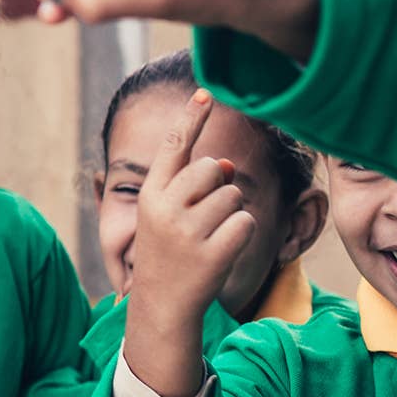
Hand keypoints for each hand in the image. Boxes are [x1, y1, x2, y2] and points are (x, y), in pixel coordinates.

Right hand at [121, 89, 256, 396]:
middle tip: (204, 216)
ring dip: (231, 213)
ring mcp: (189, 231)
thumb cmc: (169, 251)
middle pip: (214, 169)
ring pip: (234, 195)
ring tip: (209, 237)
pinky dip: (242, 233)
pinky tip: (222, 251)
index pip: (172, 147)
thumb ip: (194, 185)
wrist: (162, 304)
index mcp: (150, 195)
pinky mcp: (214, 251)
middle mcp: (166, 208)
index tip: (205, 92)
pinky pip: (246, 221)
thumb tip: (231, 164)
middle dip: (220, 186)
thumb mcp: (170, 216)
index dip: (190, 119)